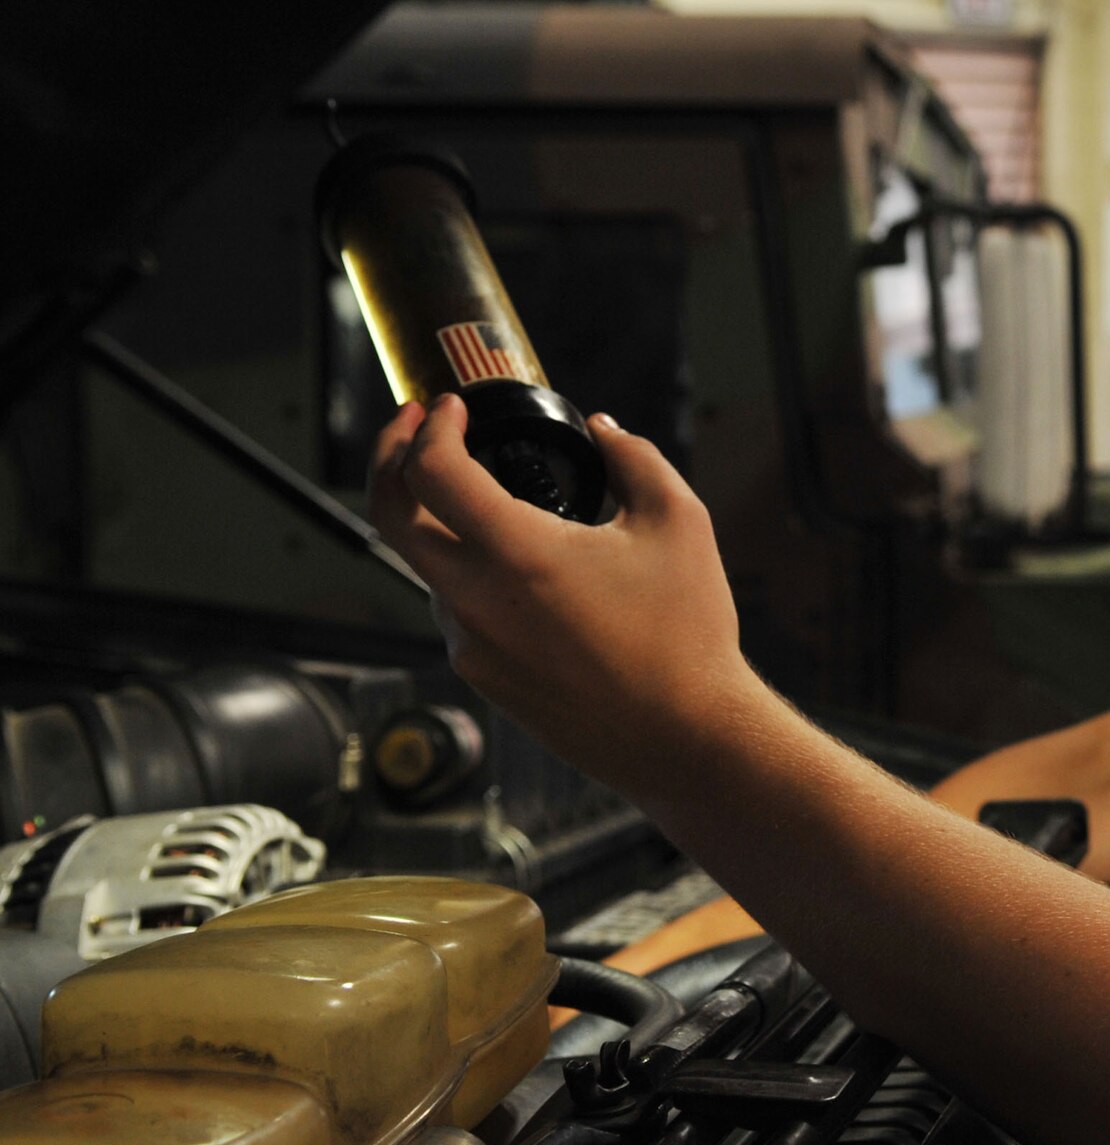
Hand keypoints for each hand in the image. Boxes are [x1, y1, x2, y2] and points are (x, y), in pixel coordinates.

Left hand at [367, 396, 764, 789]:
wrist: (683, 735)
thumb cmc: (685, 634)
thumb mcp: (679, 521)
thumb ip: (634, 458)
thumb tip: (602, 429)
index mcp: (519, 554)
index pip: (431, 473)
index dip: (430, 427)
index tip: (451, 408)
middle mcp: (477, 601)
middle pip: (388, 517)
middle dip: (392, 459)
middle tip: (413, 427)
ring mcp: (472, 646)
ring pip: (428, 567)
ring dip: (443, 525)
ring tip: (493, 505)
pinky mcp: (483, 679)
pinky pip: (459, 612)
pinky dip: (473, 576)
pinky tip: (526, 575)